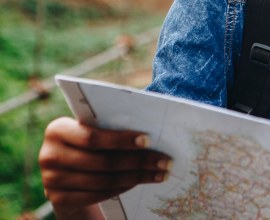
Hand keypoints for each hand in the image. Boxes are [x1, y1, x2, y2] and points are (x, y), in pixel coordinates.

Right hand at [39, 117, 171, 215]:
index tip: (149, 140)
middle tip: (165, 161)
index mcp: (57, 129)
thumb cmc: (87, 141)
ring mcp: (51, 180)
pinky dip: (122, 188)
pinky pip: (97, 195)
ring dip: (137, 177)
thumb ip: (110, 125)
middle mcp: (48, 155)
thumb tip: (152, 125)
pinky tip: (139, 182)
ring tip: (159, 173)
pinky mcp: (58, 199)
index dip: (121, 140)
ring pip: (103, 180)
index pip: (93, 137)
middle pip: (102, 162)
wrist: (64, 169)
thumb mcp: (91, 128)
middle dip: (139, 161)